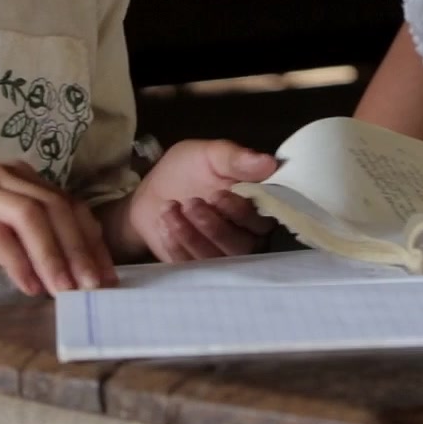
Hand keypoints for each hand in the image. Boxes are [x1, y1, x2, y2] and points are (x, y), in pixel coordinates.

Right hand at [0, 161, 115, 295]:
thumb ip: (32, 239)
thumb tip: (79, 264)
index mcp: (13, 174)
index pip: (66, 202)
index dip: (90, 239)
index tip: (106, 274)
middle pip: (54, 206)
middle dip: (79, 249)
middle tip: (94, 286)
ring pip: (29, 216)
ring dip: (53, 256)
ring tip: (66, 291)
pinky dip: (19, 263)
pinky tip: (30, 288)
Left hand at [114, 139, 278, 261]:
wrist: (151, 192)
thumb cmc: (188, 170)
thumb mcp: (210, 155)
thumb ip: (237, 159)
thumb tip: (271, 162)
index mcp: (256, 207)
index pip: (262, 220)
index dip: (240, 211)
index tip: (217, 194)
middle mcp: (246, 236)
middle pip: (241, 246)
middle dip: (213, 226)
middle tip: (190, 203)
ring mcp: (222, 256)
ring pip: (217, 259)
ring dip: (192, 235)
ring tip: (170, 210)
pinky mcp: (197, 268)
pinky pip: (193, 267)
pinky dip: (177, 247)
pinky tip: (165, 224)